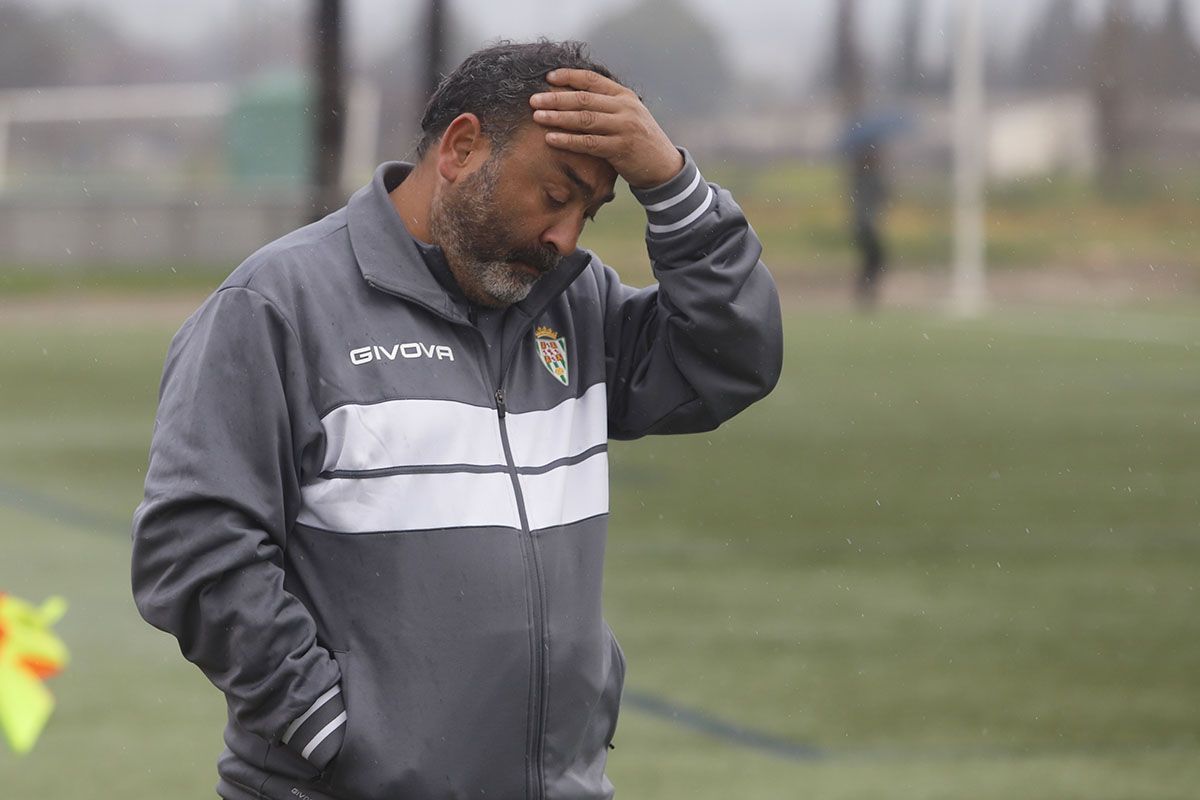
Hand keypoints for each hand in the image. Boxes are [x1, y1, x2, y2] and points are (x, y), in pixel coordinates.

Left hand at [529, 69, 684, 188]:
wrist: (663, 165)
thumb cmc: (639, 140)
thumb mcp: (627, 115)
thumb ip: (606, 105)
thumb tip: (572, 96)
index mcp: (624, 96)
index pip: (592, 80)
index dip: (569, 76)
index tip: (548, 78)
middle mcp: (624, 108)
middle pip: (583, 99)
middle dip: (556, 98)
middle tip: (534, 100)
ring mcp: (623, 128)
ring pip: (584, 119)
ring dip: (558, 118)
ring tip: (537, 116)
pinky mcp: (620, 148)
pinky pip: (588, 143)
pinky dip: (568, 140)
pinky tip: (551, 139)